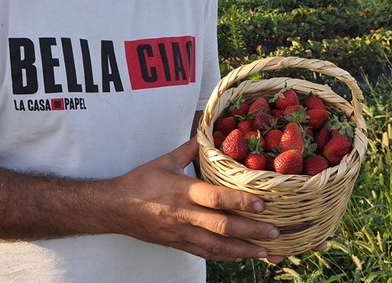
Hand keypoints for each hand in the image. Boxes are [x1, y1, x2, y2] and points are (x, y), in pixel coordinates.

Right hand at [109, 138, 284, 261]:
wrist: (115, 208)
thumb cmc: (139, 182)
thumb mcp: (164, 161)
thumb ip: (189, 150)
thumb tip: (207, 135)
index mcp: (183, 191)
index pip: (216, 198)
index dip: (240, 202)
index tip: (262, 204)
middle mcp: (184, 214)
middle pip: (222, 227)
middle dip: (251, 231)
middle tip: (276, 232)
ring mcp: (182, 233)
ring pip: (218, 246)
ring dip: (244, 250)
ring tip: (268, 251)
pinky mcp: (178, 244)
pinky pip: (206, 253)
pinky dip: (227, 256)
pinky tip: (243, 255)